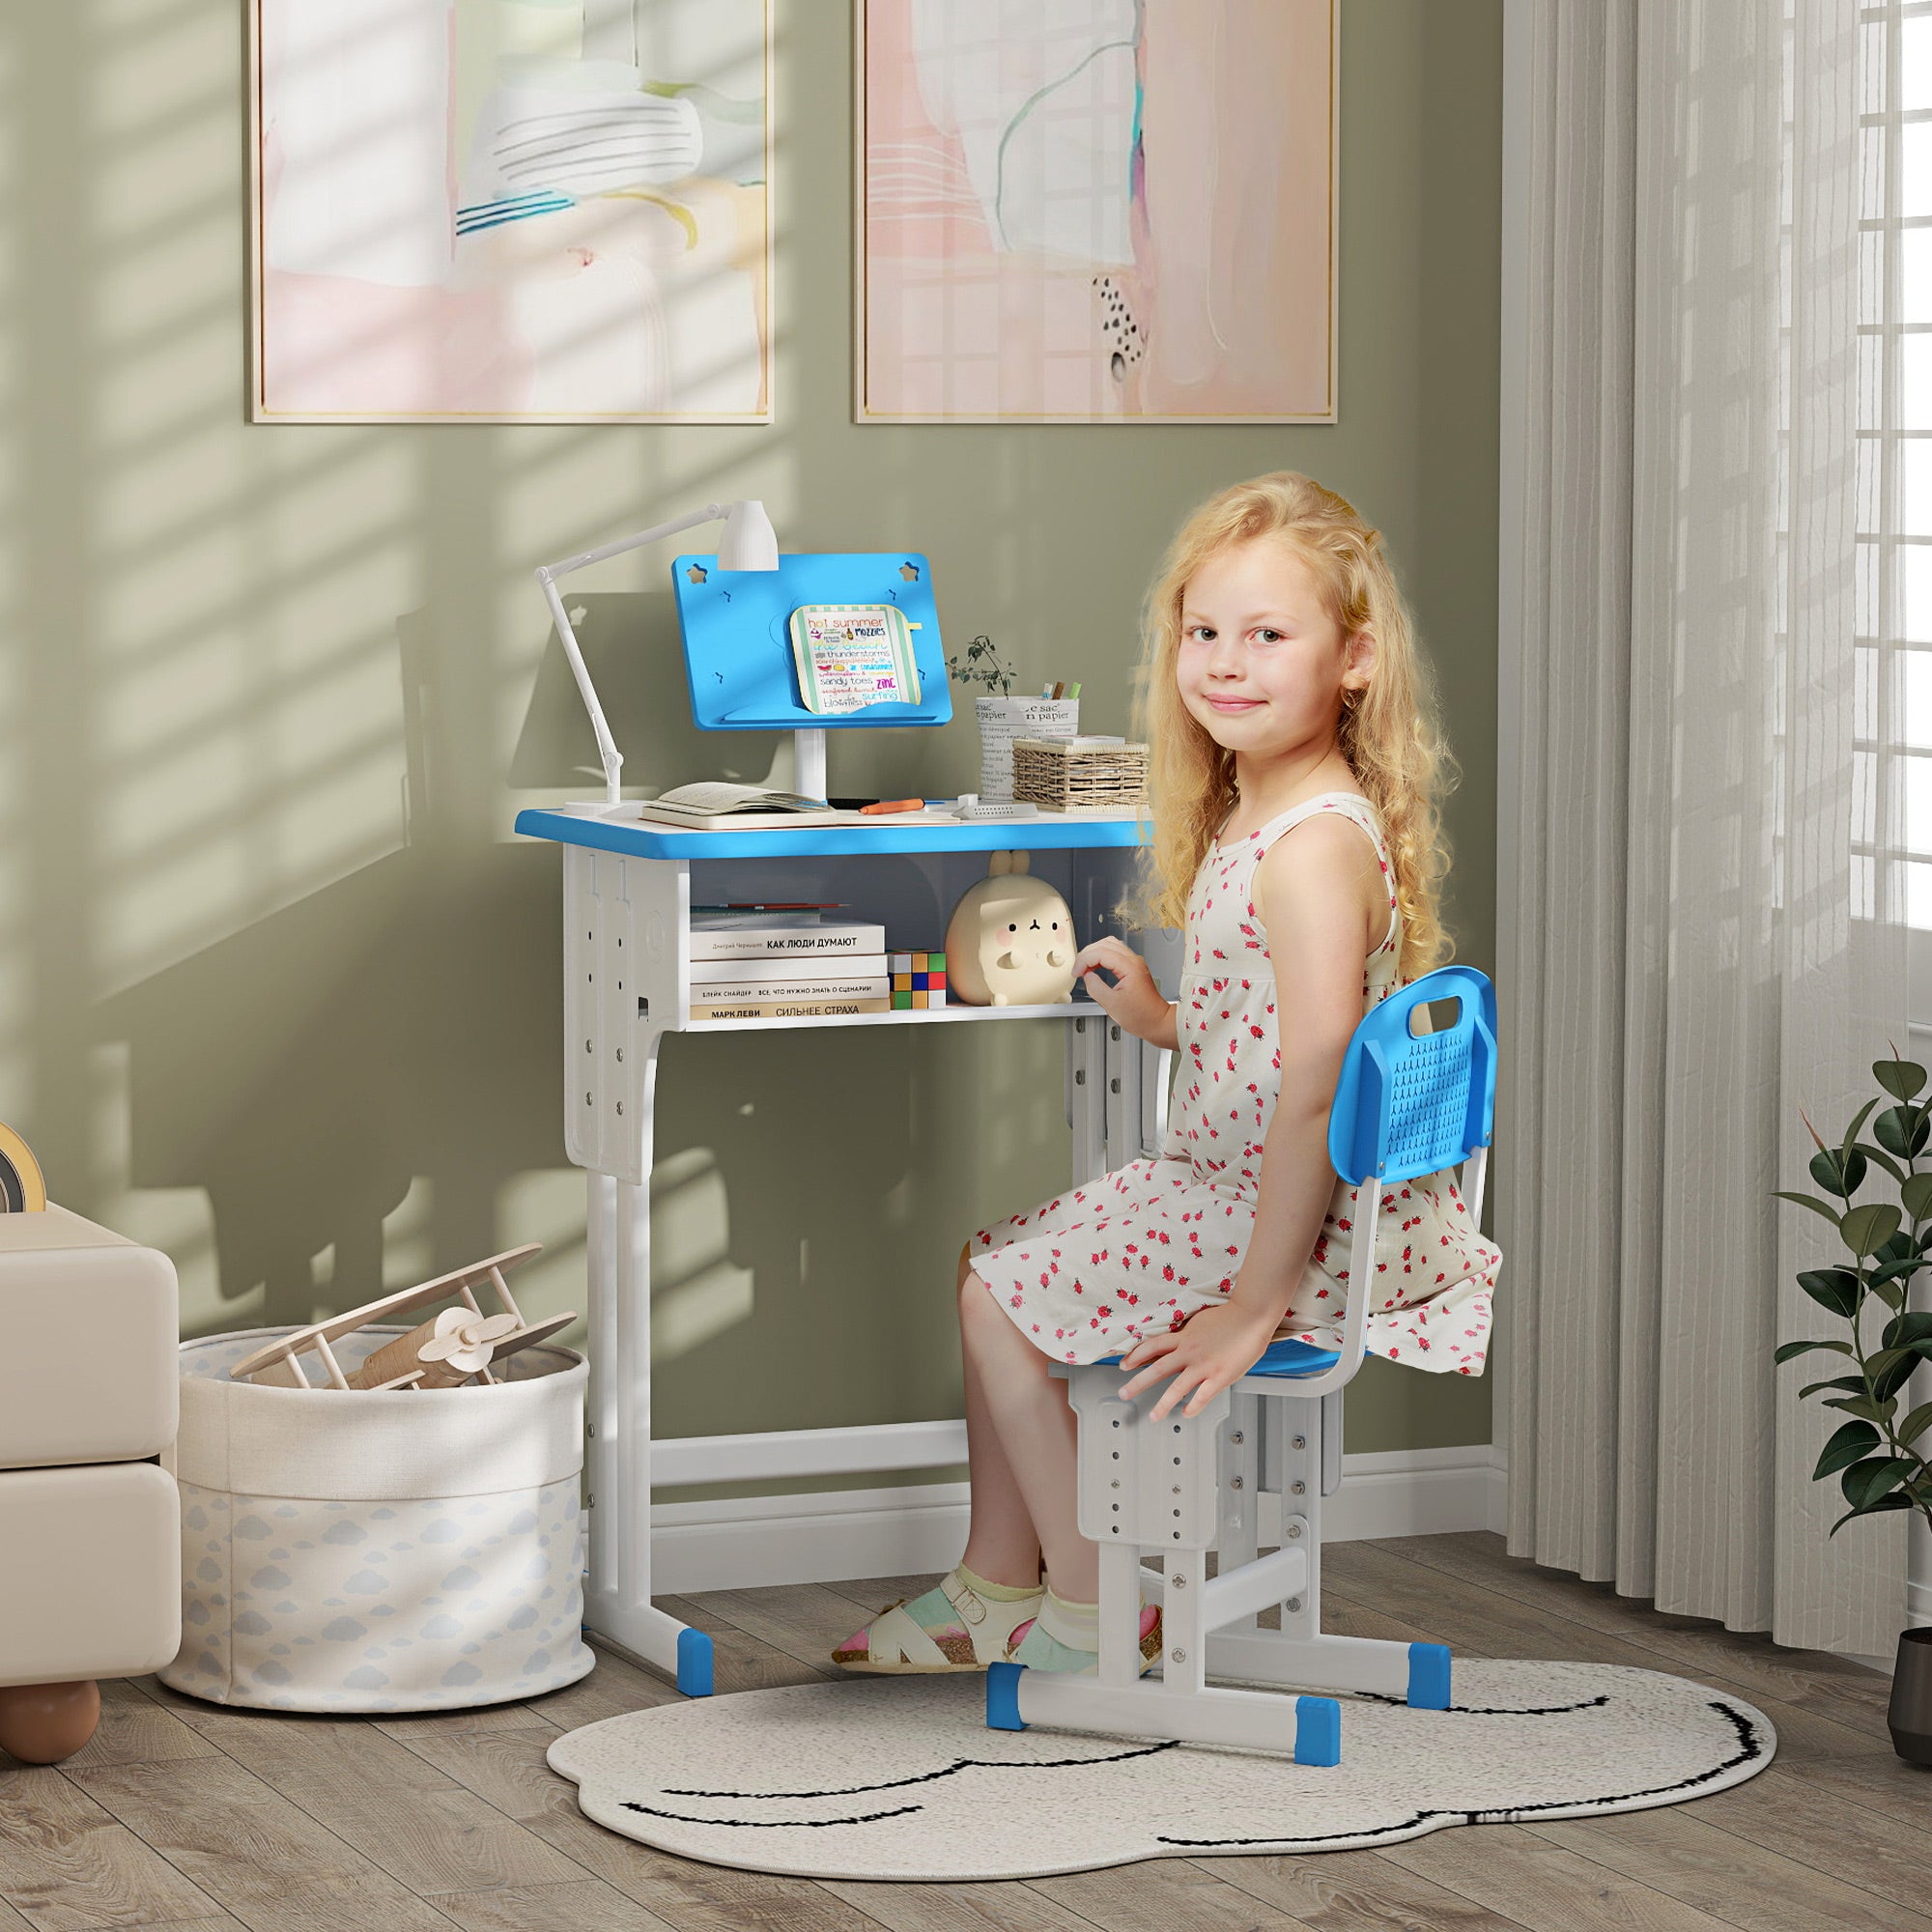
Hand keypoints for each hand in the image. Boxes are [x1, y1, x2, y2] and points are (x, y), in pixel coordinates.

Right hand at [1072, 936, 1171, 1041]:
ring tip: (1085, 968)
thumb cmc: (1142, 1016)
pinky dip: (1101, 957)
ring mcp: (1135, 962)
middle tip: (1078, 969)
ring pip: (1110, 945)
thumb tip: (1087, 976)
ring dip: (1094, 953)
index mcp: (1129, 967)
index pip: (1100, 952)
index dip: (1084, 961)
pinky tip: (1095, 967)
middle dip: (1087, 955)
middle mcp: (1133, 961)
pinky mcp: (1133, 967)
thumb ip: (1095, 987)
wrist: (1158, 1022)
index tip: (1076, 973)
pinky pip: (1115, 953)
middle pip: (1104, 944)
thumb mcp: (1112, 1005)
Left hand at [1115, 1300, 1281, 1421]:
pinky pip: (1202, 1396)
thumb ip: (1186, 1335)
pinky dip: (1193, 1407)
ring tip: (1153, 1416)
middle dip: (1138, 1383)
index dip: (1135, 1356)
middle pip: (1157, 1368)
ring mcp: (1204, 1365)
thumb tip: (1177, 1342)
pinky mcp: (1220, 1376)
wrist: (1251, 1315)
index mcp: (1184, 1337)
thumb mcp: (1199, 1322)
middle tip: (1124, 1393)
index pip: (1152, 1346)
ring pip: (1176, 1388)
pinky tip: (1186, 1413)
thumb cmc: (1230, 1316)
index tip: (1124, 1365)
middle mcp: (1189, 1351)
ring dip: (1162, 1404)